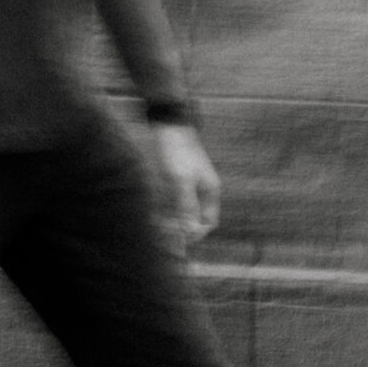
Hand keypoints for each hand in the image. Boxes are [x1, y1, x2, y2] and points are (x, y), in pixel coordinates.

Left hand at [149, 122, 220, 250]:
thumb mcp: (181, 181)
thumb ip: (187, 206)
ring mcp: (192, 184)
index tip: (180, 240)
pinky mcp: (179, 179)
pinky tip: (158, 212)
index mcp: (210, 191)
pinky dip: (170, 209)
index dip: (196, 233)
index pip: (209, 222)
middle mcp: (204, 189)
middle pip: (198, 218)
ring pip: (186, 211)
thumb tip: (190, 231)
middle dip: (184, 229)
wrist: (169, 126)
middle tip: (167, 236)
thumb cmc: (177, 152)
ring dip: (176, 220)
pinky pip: (177, 201)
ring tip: (160, 227)